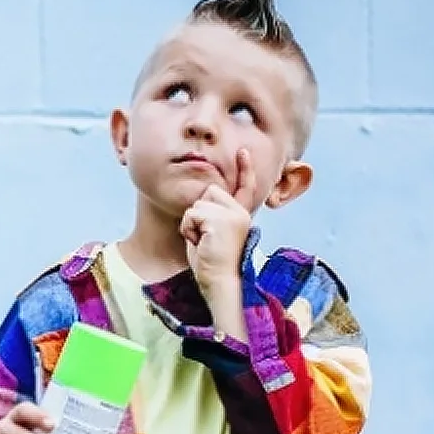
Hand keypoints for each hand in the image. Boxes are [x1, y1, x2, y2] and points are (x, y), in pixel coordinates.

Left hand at [181, 146, 260, 306]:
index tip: (243, 151)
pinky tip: (199, 243)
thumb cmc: (210, 264)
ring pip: (198, 204)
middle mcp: (240, 211)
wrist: (219, 282)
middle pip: (209, 192)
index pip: (243, 187)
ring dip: (191, 224)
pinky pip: (192, 214)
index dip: (244, 170)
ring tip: (202, 242)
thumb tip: (200, 201)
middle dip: (197, 213)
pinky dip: (189, 229)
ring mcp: (233, 214)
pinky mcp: (223, 220)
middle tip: (203, 238)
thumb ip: (209, 216)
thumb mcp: (210, 234)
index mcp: (240, 214)